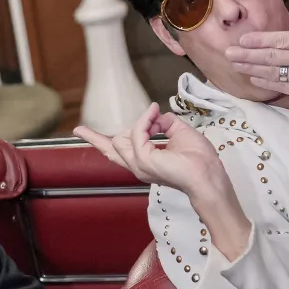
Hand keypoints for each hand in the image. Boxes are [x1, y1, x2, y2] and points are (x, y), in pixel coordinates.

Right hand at [74, 106, 251, 259]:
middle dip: (95, 138)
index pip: (116, 151)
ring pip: (122, 138)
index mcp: (144, 162)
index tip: (81, 132)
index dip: (99, 141)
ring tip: (154, 114)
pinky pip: (137, 133)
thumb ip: (163, 123)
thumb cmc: (199, 159)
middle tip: (80, 129)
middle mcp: (137, 166)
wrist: (208, 174)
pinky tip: (154, 114)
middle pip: (109, 149)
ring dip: (142, 121)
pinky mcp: (144, 160)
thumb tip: (154, 116)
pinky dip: (145, 121)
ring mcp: (138, 165)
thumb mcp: (179, 132)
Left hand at [226, 5, 288, 108]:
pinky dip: (264, 82)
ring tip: (234, 65)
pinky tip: (252, 78)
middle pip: (270, 57)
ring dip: (250, 69)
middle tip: (228, 53)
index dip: (258, 40)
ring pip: (271, 73)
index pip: (280, 40)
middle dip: (246, 55)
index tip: (242, 40)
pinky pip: (280, 86)